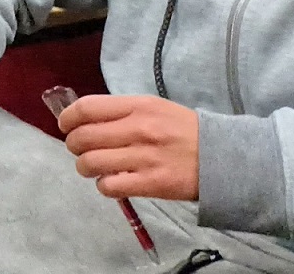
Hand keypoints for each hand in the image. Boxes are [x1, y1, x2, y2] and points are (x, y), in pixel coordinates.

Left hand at [59, 94, 199, 201]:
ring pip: (91, 163)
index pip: (87, 108)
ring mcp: (145, 157)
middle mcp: (139, 129)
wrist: (228, 158)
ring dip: (85, 167)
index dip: (68, 118)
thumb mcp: (156, 109)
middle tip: (80, 150)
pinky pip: (110, 186)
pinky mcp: (153, 184)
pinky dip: (104, 186)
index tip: (66, 126)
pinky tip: (112, 182)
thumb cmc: (186, 131)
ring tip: (94, 168)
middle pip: (83, 137)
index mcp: (139, 106)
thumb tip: (86, 119)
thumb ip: (122, 112)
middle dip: (73, 145)